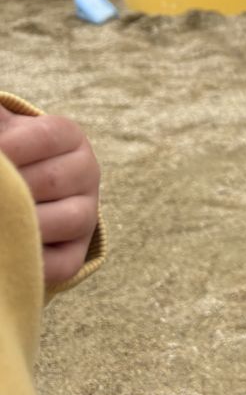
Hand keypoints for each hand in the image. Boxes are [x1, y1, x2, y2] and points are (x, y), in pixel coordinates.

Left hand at [0, 106, 99, 285]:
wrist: (19, 196)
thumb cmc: (6, 157)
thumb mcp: (3, 130)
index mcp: (69, 136)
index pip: (46, 136)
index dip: (10, 150)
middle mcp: (87, 172)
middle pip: (52, 180)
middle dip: (10, 191)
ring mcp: (86, 214)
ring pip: (65, 220)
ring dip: (21, 224)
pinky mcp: (75, 253)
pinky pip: (61, 264)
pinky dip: (33, 261)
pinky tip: (8, 250)